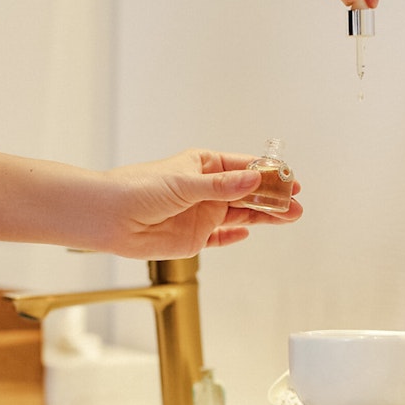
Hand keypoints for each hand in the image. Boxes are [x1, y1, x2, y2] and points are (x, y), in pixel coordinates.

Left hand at [102, 149, 301, 258]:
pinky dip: (235, 235)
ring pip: (242, 214)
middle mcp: (207, 189)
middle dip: (273, 197)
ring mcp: (202, 214)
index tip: (289, 179)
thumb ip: (221, 186)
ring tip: (289, 216)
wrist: (109, 218)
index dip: (268, 174)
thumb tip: (253, 179)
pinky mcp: (195, 238)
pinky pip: (222, 237)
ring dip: (264, 216)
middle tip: (296, 203)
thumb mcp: (184, 183)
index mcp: (205, 166)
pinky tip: (250, 232)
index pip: (245, 167)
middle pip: (249, 192)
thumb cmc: (138, 189)